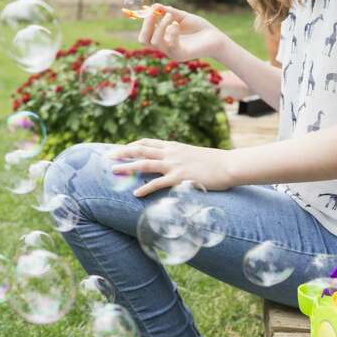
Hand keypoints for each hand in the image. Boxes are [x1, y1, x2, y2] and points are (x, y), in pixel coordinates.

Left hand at [106, 139, 236, 195]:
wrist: (229, 166)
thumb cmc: (214, 163)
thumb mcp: (194, 155)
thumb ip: (181, 157)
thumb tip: (173, 163)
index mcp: (173, 146)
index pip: (147, 142)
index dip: (132, 146)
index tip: (120, 149)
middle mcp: (171, 153)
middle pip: (141, 150)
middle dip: (122, 153)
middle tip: (107, 157)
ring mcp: (175, 165)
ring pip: (145, 163)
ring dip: (127, 167)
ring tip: (113, 171)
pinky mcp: (180, 177)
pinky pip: (158, 183)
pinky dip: (145, 188)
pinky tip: (135, 193)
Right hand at [137, 4, 226, 61]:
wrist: (216, 38)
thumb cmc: (199, 28)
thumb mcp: (182, 17)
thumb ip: (168, 12)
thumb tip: (154, 6)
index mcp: (163, 38)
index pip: (145, 34)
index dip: (144, 22)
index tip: (150, 10)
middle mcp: (165, 46)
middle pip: (144, 40)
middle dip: (146, 26)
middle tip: (153, 14)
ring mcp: (172, 52)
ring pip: (155, 42)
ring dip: (160, 26)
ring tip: (171, 16)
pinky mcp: (181, 55)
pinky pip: (170, 45)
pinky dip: (171, 32)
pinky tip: (177, 24)